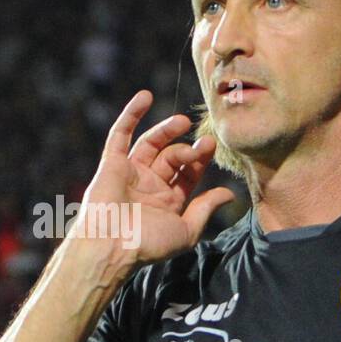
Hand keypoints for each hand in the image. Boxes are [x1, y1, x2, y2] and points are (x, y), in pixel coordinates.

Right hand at [74, 89, 235, 265]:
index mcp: (166, 201)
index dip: (200, 160)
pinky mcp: (111, 163)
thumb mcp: (186, 231)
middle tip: (203, 143)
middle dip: (188, 150)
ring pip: (151, 143)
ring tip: (182, 122)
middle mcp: (148, 185)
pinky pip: (120, 134)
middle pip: (172, 157)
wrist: (112, 245)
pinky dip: (131, 114)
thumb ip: (206, 209)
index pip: (188, 174)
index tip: (211, 146)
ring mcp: (130, 172)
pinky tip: (145, 96)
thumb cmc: (147, 244)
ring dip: (167, 130)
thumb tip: (229, 194)